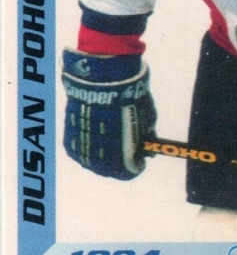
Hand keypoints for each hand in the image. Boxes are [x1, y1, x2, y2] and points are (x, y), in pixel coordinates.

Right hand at [62, 49, 156, 179]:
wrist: (102, 81)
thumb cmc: (129, 98)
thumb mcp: (146, 118)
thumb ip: (146, 135)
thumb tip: (148, 143)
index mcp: (122, 161)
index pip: (129, 173)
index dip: (135, 163)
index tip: (139, 154)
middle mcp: (100, 163)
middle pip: (110, 170)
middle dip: (119, 158)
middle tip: (125, 143)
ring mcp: (83, 153)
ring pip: (94, 161)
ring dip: (102, 152)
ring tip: (108, 132)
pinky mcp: (70, 142)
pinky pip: (81, 149)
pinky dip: (89, 143)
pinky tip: (94, 129)